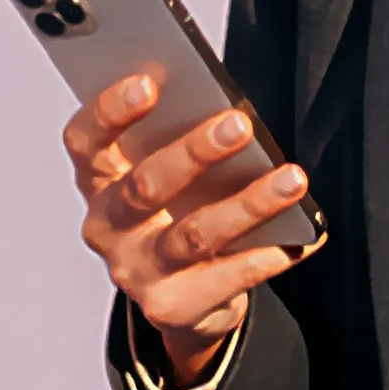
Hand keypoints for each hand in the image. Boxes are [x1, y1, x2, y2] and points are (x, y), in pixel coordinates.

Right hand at [57, 69, 310, 386]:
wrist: (182, 300)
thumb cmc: (177, 215)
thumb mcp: (168, 178)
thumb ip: (177, 143)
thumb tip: (229, 112)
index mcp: (99, 182)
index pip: (86, 142)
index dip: (109, 112)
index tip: (148, 83)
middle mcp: (108, 227)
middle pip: (144, 186)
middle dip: (194, 153)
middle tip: (239, 125)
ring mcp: (136, 271)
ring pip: (193, 234)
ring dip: (248, 204)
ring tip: (292, 179)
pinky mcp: (170, 306)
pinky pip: (226, 277)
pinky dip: (267, 255)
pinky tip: (302, 238)